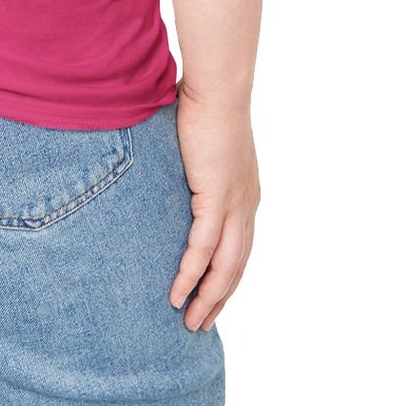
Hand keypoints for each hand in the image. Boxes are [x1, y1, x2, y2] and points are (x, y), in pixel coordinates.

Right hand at [167, 85, 260, 332]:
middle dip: (218, 299)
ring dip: (207, 299)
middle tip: (201, 325)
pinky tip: (176, 294)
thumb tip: (167, 162)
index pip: (239, 247)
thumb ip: (189, 161)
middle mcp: (245, 205)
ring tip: (190, 322)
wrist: (217, 87)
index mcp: (244, 193)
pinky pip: (203, 249)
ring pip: (225, 267)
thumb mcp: (199, 142)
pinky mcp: (215, 199)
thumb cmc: (204, 102)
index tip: (211, 298)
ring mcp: (234, 205)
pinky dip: (190, 275)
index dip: (226, 276)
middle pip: (236, 266)